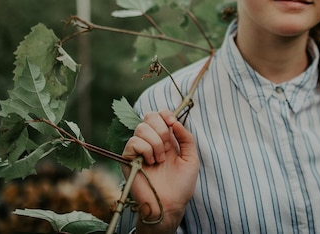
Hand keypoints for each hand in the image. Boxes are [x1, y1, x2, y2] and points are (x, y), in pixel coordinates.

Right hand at [122, 110, 199, 230]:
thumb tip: (175, 122)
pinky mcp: (128, 159)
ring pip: (141, 128)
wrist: (170, 204)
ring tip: (160, 159)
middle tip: (167, 147)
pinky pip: (133, 142)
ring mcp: (139, 150)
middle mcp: (151, 142)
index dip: (165, 114)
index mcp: (166, 140)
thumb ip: (186, 138)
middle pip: (148, 116)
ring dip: (155, 143)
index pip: (159, 115)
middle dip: (161, 128)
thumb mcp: (191, 158)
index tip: (172, 123)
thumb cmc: (182, 185)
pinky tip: (151, 162)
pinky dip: (146, 150)